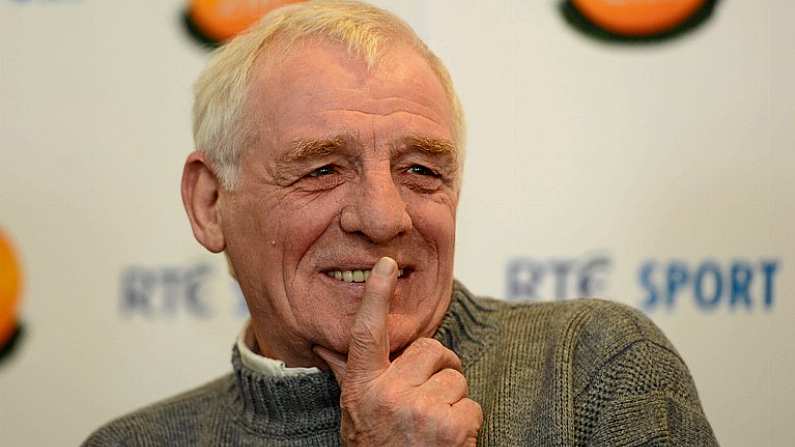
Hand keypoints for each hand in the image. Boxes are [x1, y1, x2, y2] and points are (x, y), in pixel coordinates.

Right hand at [314, 257, 481, 445]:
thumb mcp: (356, 414)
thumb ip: (352, 375)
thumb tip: (327, 346)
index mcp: (362, 387)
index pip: (367, 333)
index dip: (376, 296)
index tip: (385, 265)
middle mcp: (386, 394)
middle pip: (433, 350)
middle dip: (438, 371)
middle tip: (426, 402)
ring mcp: (419, 410)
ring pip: (456, 379)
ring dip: (452, 401)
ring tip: (432, 430)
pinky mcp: (450, 426)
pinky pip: (473, 404)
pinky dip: (467, 423)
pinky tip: (447, 442)